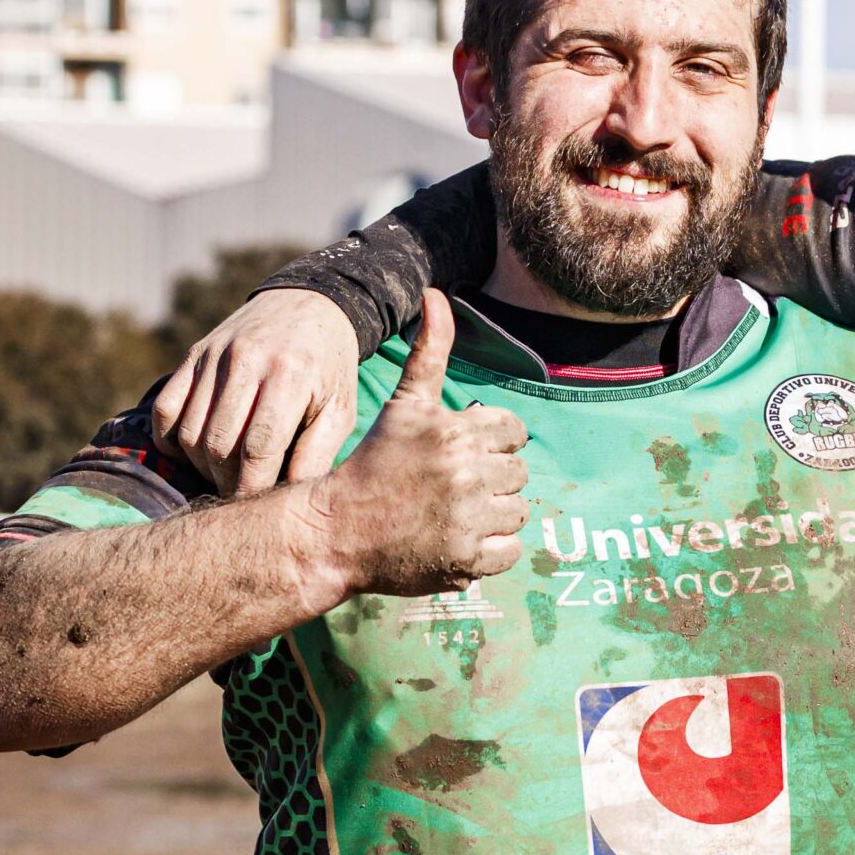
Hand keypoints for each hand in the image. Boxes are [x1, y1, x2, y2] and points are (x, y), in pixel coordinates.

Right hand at [155, 288, 365, 496]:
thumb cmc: (330, 368)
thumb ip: (318, 454)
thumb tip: (291, 499)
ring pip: (189, 431)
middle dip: (226, 481)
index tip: (255, 508)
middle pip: (219, 444)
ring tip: (223, 475)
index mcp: (290, 375)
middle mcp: (246, 361)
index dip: (252, 487)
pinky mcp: (193, 355)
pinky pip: (165, 409)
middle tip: (240, 494)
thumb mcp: (340, 409)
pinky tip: (194, 453)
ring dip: (201, 465)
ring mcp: (214, 356)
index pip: (259, 447)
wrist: (309, 305)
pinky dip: (171, 441)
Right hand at [300, 291, 527, 599]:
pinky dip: (492, 549)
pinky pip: (511, 551)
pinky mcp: (467, 560)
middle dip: (491, 478)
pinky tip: (460, 539)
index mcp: (458, 431)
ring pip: (518, 511)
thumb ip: (430, 350)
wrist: (336, 531)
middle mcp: (467, 473)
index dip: (492, 442)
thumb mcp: (404, 403)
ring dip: (495, 513)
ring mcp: (469, 519)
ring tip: (456, 512)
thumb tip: (437, 293)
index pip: (514, 432)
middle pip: (518, 473)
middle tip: (452, 487)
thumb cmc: (372, 463)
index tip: (462, 455)